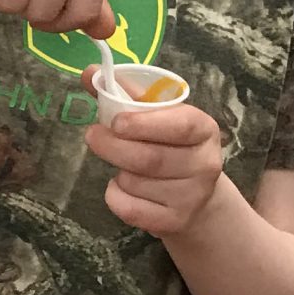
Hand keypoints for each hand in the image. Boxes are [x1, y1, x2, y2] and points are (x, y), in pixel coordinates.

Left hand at [85, 98, 227, 236]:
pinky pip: (131, 209)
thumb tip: (88, 72)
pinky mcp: (176, 222)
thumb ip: (123, 93)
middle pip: (150, 158)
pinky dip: (115, 196)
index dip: (145, 123)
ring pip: (137, 183)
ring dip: (117, 171)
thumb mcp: (155, 116)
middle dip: (113, 147)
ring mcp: (193, 197)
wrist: (195, 197)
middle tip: (92, 136)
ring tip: (120, 164)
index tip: (116, 122)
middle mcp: (206, 164)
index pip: (181, 125)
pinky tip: (121, 187)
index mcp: (204, 129)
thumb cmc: (169, 145)